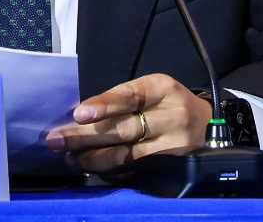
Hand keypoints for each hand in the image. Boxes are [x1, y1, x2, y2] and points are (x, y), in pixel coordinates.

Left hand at [45, 74, 209, 173]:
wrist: (206, 125)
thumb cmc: (166, 104)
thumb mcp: (151, 91)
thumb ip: (121, 101)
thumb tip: (78, 119)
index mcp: (163, 89)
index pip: (131, 96)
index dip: (104, 104)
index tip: (79, 114)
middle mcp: (172, 117)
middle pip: (124, 129)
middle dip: (85, 136)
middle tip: (56, 140)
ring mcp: (175, 146)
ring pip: (128, 156)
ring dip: (93, 159)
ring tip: (70, 158)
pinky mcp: (173, 169)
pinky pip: (135, 173)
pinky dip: (111, 172)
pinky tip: (92, 170)